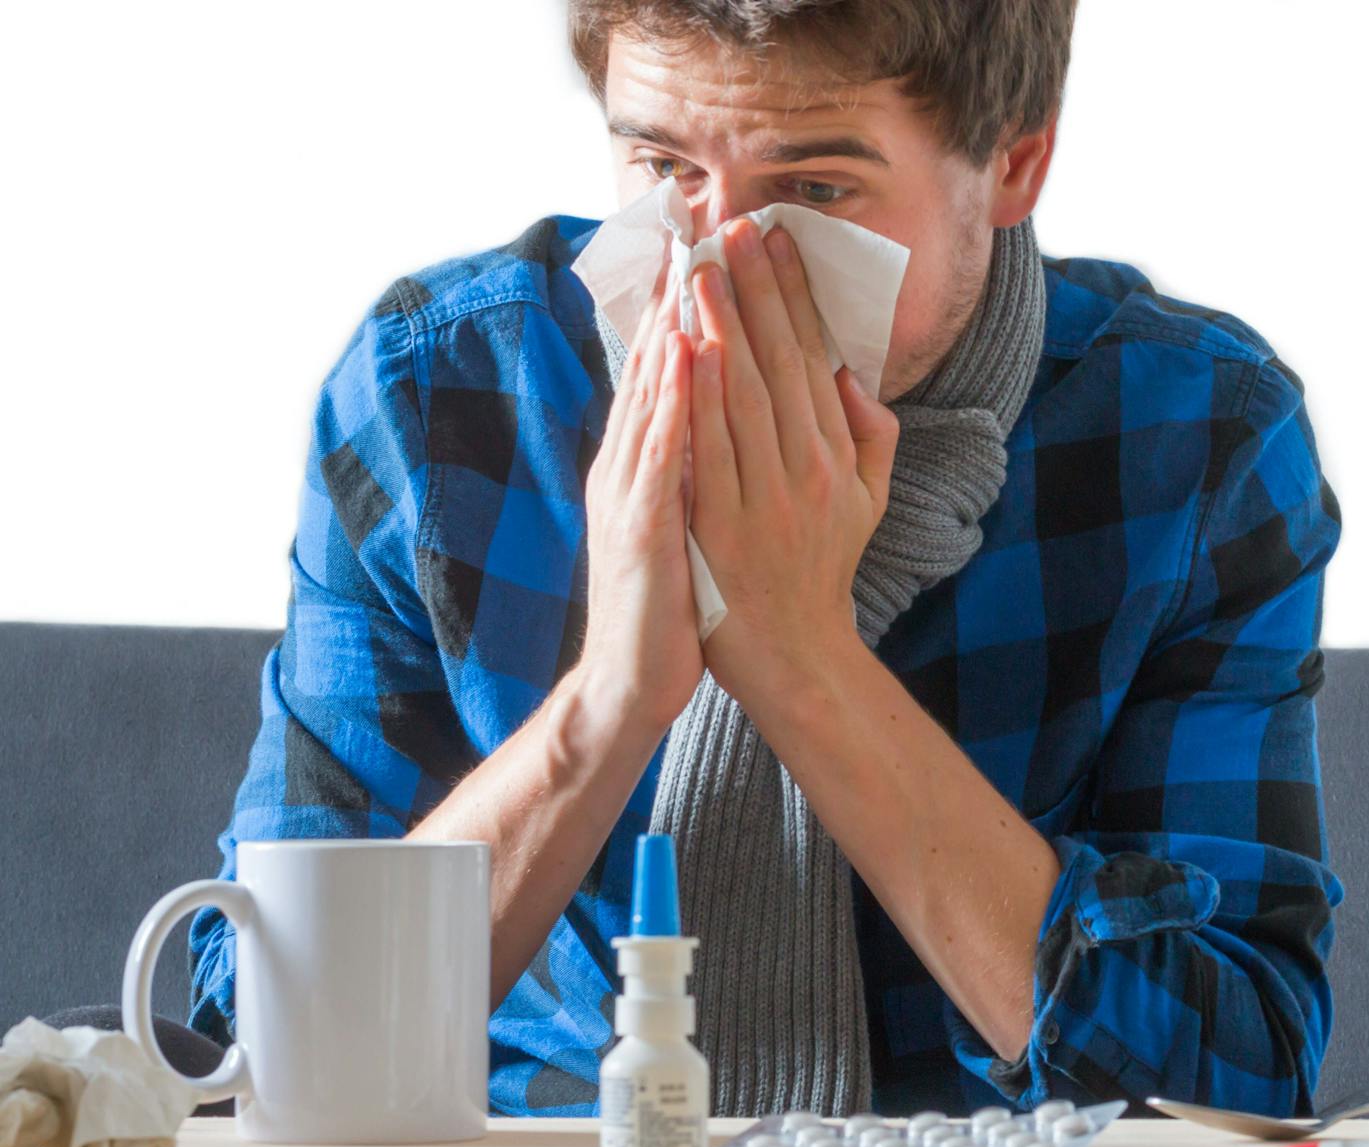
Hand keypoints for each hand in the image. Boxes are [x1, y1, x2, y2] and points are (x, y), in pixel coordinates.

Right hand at [573, 253, 703, 730]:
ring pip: (653, 393)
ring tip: (688, 259)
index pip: (669, 367)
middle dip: (674, 289)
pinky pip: (659, 453)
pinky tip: (686, 353)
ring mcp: (630, 491)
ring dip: (670, 323)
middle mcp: (629, 463)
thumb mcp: (682, 518)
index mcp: (647, 461)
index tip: (704, 242)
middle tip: (692, 219)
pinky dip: (671, 399)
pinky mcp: (642, 526)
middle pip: (654, 362)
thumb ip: (692, 462)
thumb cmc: (671, 603)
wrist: (632, 679)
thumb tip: (713, 411)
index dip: (684, 303)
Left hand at [685, 217, 900, 708]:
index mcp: (839, 456)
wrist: (796, 655)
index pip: (813, 357)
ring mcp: (765, 498)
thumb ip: (871, 435)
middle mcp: (808, 469)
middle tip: (733, 228)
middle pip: (779, 363)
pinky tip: (687, 351)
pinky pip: (710, 452)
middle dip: (754, 290)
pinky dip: (699, 399)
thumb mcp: (870, 502)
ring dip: (723, 327)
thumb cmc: (823, 570)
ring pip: (744, 397)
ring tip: (703, 269)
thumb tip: (851, 373)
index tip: (773, 241)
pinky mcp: (722, 527)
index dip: (792, 294)